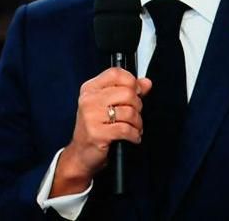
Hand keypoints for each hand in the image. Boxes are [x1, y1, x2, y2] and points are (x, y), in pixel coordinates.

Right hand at [50, 67, 152, 196]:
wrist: (81, 154)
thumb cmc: (95, 128)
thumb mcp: (108, 105)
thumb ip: (128, 91)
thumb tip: (146, 82)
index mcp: (90, 89)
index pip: (115, 73)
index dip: (131, 81)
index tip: (136, 91)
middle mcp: (88, 100)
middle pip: (127, 92)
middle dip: (137, 106)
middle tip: (134, 114)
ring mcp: (91, 117)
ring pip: (129, 112)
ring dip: (137, 123)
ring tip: (134, 128)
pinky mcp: (97, 133)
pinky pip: (126, 129)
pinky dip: (134, 134)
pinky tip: (132, 137)